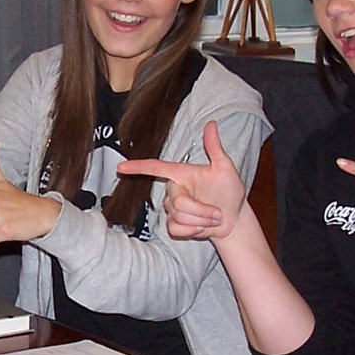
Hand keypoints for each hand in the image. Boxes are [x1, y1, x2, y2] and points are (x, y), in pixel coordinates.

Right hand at [119, 120, 259, 243]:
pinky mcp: (173, 224)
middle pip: (178, 203)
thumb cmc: (229, 191)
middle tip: (217, 212)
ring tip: (214, 218)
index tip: (120, 167)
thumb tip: (211, 124)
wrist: (233, 219)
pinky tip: (202, 228)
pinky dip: (193, 231)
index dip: (137, 167)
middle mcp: (174, 189)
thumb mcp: (225, 168)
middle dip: (201, 211)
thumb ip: (215, 148)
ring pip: (178, 217)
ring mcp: (172, 208)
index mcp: (181, 173)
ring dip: (200, 221)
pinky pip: (175, 229)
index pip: (155, 168)